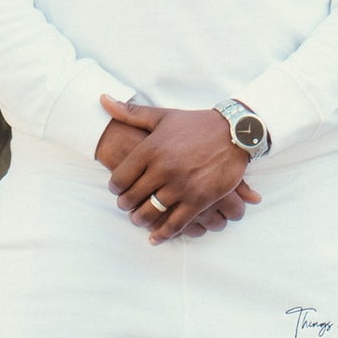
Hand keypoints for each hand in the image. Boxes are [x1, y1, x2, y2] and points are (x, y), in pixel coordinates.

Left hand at [99, 96, 261, 242]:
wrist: (235, 132)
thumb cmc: (197, 124)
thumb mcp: (163, 116)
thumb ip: (131, 112)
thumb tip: (103, 100)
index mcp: (151, 149)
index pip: (120, 178)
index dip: (115, 188)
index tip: (117, 190)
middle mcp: (164, 169)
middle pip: (132, 197)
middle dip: (126, 206)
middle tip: (126, 207)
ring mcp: (182, 186)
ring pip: (151, 212)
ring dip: (141, 220)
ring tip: (140, 219)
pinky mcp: (200, 200)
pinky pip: (175, 223)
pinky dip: (163, 234)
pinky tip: (156, 237)